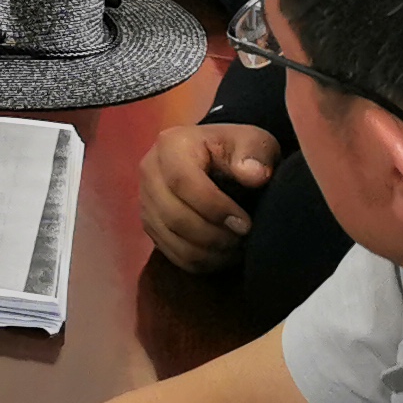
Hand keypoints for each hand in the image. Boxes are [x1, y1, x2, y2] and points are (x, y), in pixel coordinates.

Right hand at [143, 121, 284, 271]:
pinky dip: (201, 261)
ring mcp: (146, 201)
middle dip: (214, 235)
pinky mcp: (150, 225)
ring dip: (209, 251)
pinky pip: (173, 254)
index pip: (183, 182)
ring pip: (173, 240)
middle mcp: (149, 171)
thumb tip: (253, 175)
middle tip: (243, 238)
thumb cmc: (236, 150)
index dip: (215, 208)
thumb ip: (255, 153)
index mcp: (170, 145)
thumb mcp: (253, 142)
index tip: (245, 223)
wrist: (216, 158)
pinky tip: (223, 253)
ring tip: (236, 246)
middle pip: (174, 216)